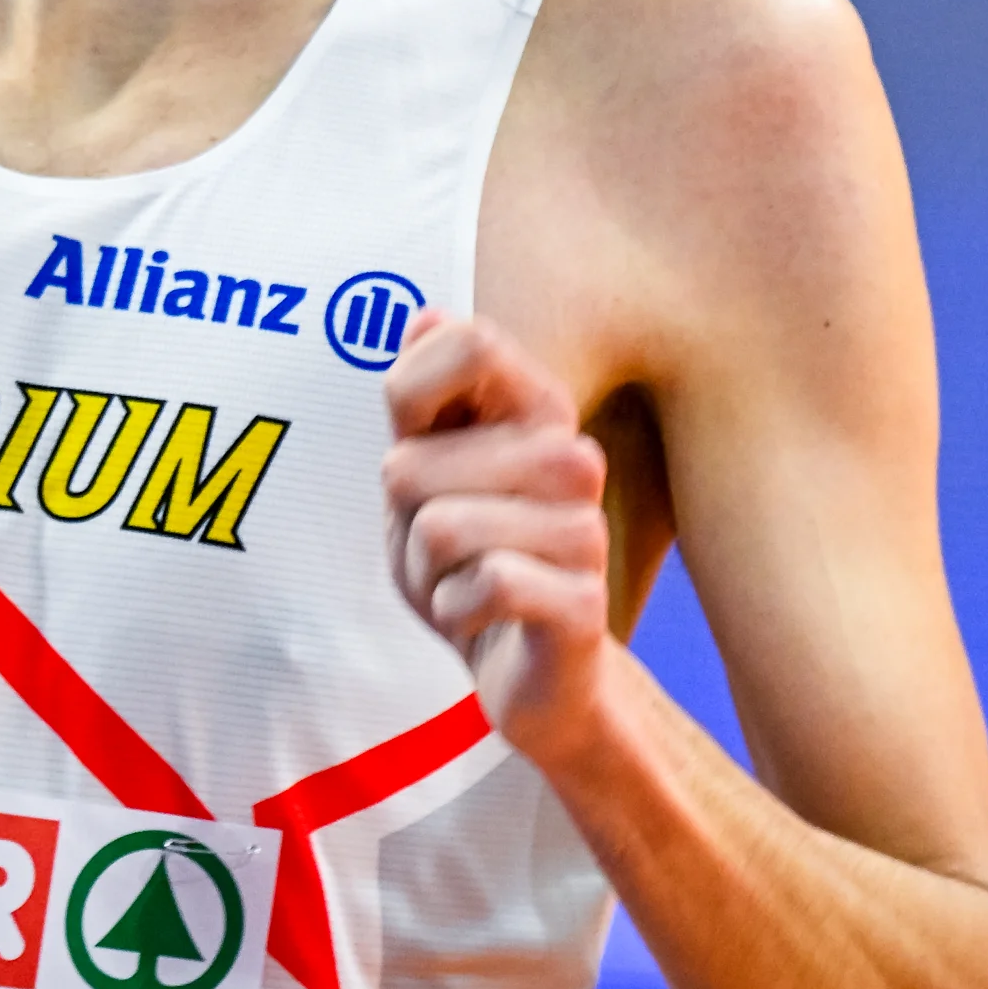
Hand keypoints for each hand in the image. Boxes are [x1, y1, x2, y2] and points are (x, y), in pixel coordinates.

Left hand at [381, 309, 612, 755]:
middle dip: (403, 520)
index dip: (409, 395)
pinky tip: (484, 618)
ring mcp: (585, 529)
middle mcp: (573, 458)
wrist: (531, 674)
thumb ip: (421, 398)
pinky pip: (479, 584)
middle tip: (446, 549)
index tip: (421, 442)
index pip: (468, 340)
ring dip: (425, 572)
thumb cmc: (473, 561)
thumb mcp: (426, 474)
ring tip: (464, 583)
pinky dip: (453, 610)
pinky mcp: (584, 601)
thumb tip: (427, 314)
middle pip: (411, 462)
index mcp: (539, 410)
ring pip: (438, 527)